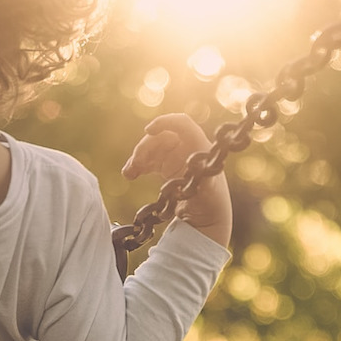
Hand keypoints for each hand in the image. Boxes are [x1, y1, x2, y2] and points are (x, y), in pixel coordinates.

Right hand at [122, 114, 232, 246]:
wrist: (206, 218)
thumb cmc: (211, 203)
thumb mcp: (208, 192)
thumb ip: (203, 180)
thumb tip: (198, 169)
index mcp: (199, 146)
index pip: (182, 124)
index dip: (165, 122)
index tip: (148, 130)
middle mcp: (187, 147)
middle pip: (161, 136)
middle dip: (145, 147)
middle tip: (134, 164)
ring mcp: (176, 156)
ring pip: (152, 148)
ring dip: (138, 157)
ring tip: (128, 174)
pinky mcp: (167, 167)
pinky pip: (149, 160)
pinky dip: (138, 165)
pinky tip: (130, 175)